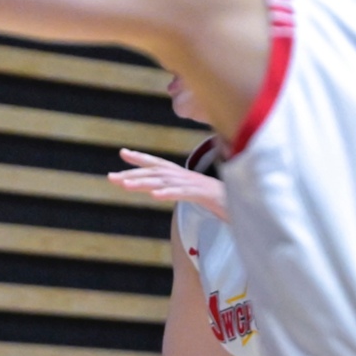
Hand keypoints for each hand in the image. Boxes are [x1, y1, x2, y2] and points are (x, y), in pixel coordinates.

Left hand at [108, 149, 227, 219]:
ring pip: (164, 181)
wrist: (245, 202)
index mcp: (183, 175)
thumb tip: (162, 191)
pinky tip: (155, 195)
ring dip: (144, 183)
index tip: (123, 152)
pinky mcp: (203, 194)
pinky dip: (168, 193)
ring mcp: (193, 184)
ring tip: (126, 185)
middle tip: (111, 177)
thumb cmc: (220, 199)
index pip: (158, 163)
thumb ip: (179, 190)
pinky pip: (183, 193)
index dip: (141, 158)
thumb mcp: (195, 194)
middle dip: (132, 173)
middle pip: (155, 172)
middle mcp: (185, 176)